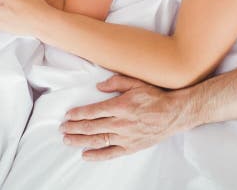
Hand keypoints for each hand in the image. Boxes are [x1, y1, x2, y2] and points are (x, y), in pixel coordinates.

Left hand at [60, 75, 187, 160]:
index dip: (78, 114)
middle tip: (62, 128)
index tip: (68, 115)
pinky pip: (110, 153)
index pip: (93, 111)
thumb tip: (99, 87)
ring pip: (97, 140)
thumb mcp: (136, 82)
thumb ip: (116, 82)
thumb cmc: (156, 97)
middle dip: (74, 127)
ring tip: (67, 140)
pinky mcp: (131, 147)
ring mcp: (125, 137)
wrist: (174, 113)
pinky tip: (85, 155)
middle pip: (91, 127)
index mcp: (120, 106)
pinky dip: (97, 155)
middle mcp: (120, 123)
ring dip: (80, 140)